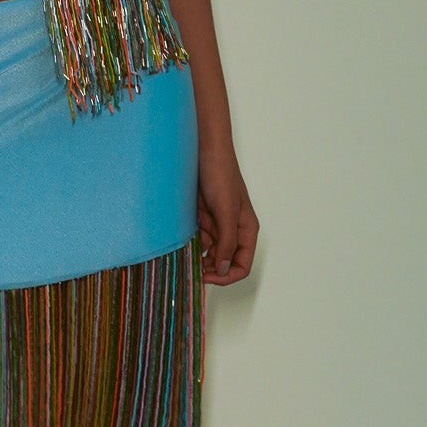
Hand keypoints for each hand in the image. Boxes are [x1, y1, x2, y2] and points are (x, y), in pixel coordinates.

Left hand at [196, 145, 258, 285]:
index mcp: (246, 229)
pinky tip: (181, 240)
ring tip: (184, 251)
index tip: (206, 277)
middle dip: (209, 268)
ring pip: (208, 252)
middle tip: (190, 268)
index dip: (226, 276)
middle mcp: (233, 230)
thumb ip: (226, 240)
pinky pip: (197, 238)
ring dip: (198, 255)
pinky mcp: (202, 217)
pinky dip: (190, 242)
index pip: (242, 265)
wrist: (202, 149)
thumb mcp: (226, 210)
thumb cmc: (220, 173)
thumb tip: (223, 269)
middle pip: (224, 262)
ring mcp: (216, 224)